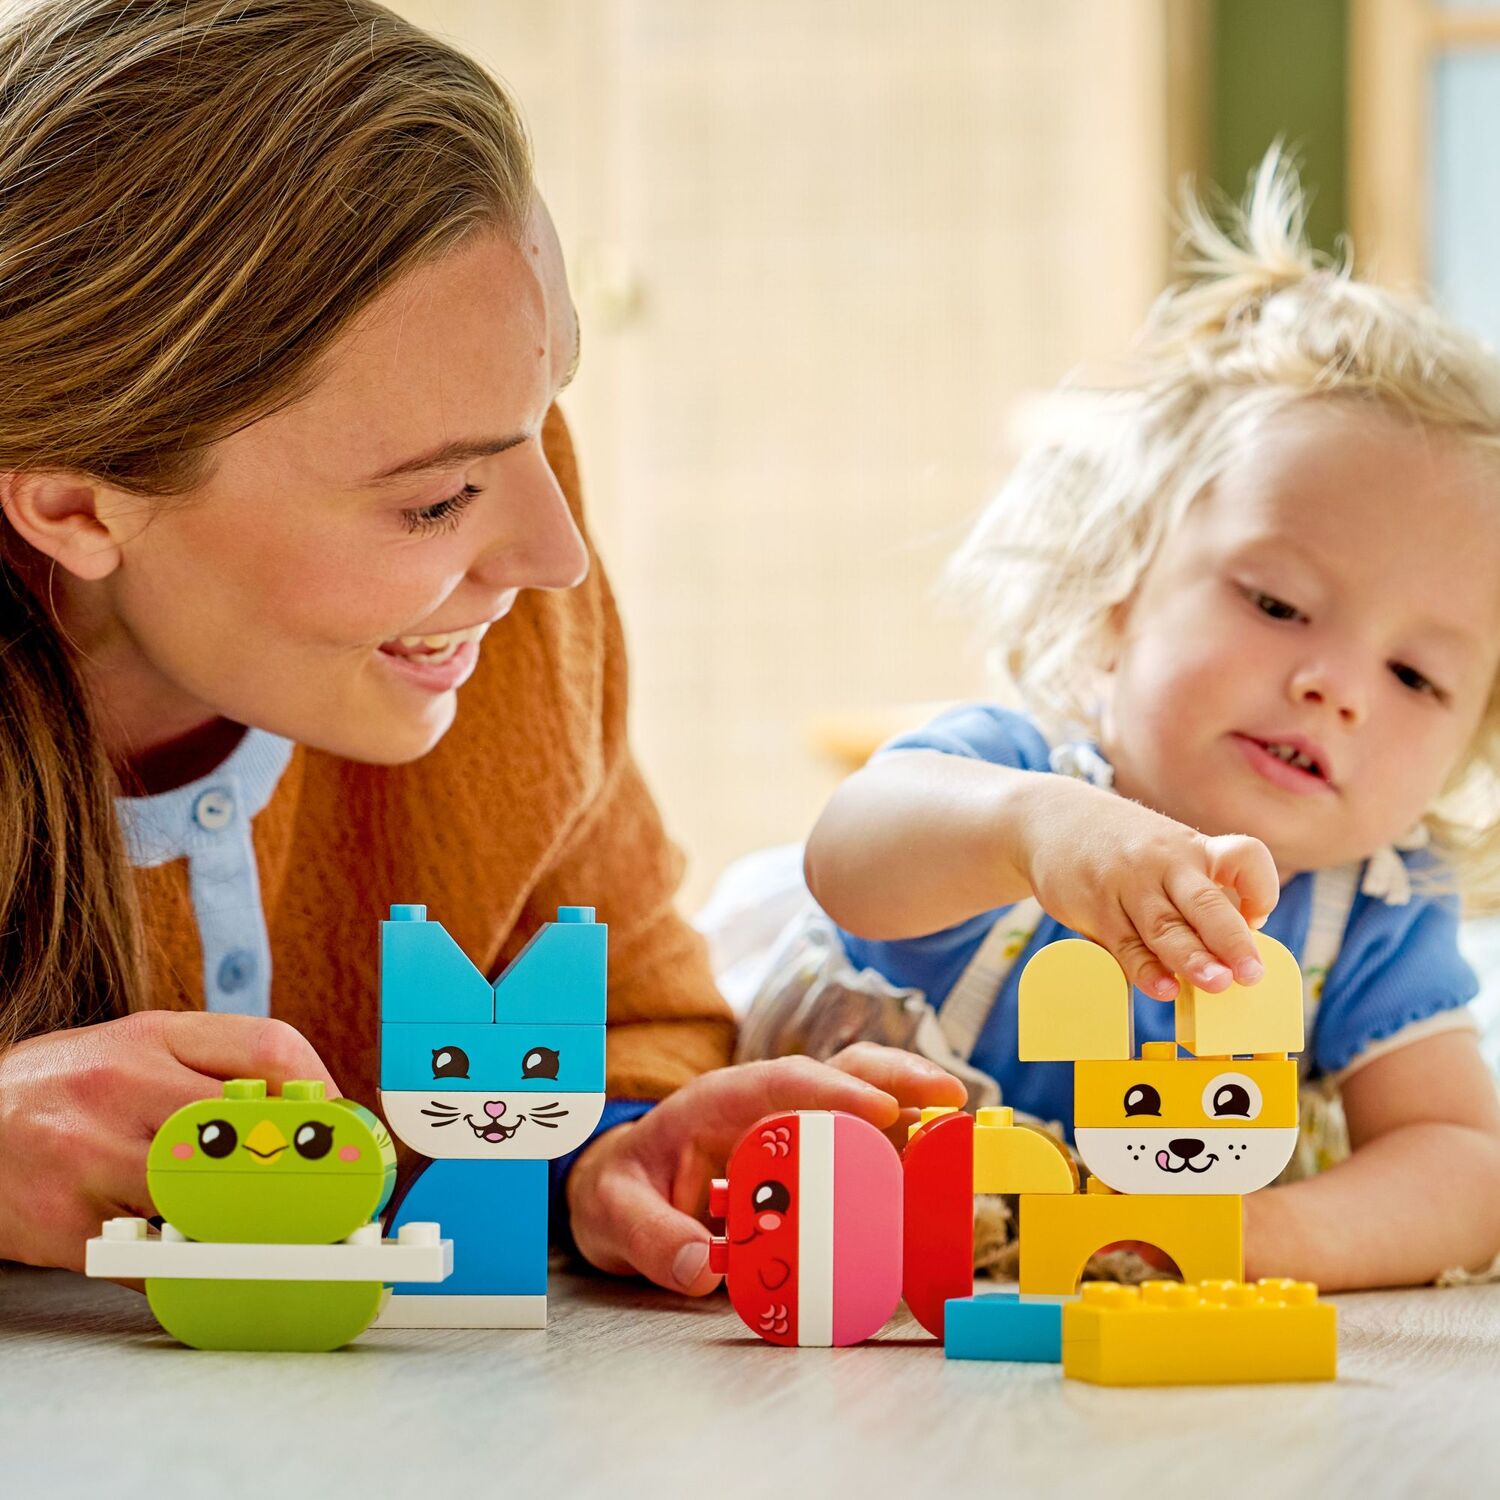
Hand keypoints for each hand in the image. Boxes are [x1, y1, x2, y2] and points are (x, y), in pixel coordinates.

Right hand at [0, 1010, 336, 1270]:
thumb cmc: (69, 1087)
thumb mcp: (143, 1045)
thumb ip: (224, 1062)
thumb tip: (316, 1106)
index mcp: (153, 1038)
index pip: (269, 1048)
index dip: (326, 1092)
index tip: (350, 1130)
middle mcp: (122, 1090)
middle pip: (247, 1130)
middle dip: (302, 1168)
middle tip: (338, 1198)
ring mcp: (91, 1161)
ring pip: (207, 1202)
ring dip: (254, 1226)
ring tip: (288, 1239)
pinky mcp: (67, 1230)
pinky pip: (154, 1263)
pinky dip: (194, 1273)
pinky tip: (215, 1268)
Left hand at [565, 1045, 965, 1294]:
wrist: (621, 1190)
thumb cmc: (620, 1190)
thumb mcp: (614, 1215)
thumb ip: (653, 1238)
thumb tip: (705, 1270)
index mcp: (718, 1102)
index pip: (780, 1081)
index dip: (832, 1091)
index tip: (878, 1111)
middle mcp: (765, 1106)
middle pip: (837, 1074)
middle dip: (896, 1079)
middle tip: (951, 1099)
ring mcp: (792, 1130)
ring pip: (862, 1104)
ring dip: (914, 1116)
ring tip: (964, 1138)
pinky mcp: (810, 1160)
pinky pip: (864, 1151)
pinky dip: (906, 1160)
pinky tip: (940, 1180)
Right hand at [1021, 778, 1279, 1000]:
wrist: (1051, 818)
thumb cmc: (1125, 847)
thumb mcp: (1169, 851)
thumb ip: (1201, 894)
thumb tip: (1235, 951)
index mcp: (1194, 848)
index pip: (1244, 858)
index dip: (1261, 888)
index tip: (1259, 917)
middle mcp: (1164, 863)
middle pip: (1204, 901)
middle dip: (1231, 940)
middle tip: (1250, 974)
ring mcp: (1127, 885)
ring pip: (1163, 927)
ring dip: (1191, 959)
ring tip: (1216, 985)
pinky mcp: (1094, 908)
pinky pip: (1124, 944)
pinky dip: (1144, 969)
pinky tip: (1163, 988)